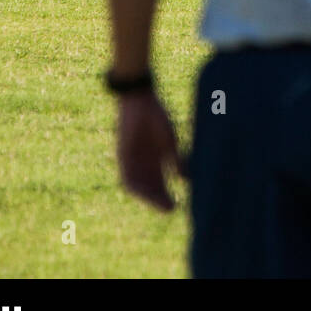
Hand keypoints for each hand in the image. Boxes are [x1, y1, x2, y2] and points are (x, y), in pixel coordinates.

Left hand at [116, 91, 185, 210]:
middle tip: (172, 209)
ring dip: (149, 197)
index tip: (179, 205)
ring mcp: (132, 161)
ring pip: (139, 187)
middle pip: (150, 188)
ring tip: (162, 203)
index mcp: (155, 160)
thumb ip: (176, 159)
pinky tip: (146, 192)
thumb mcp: (169, 141)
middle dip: (160, 200)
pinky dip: (136, 187)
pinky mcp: (123, 156)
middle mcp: (142, 164)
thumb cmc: (156, 116)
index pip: (160, 184)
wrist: (139, 100)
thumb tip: (187, 178)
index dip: (167, 196)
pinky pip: (128, 177)